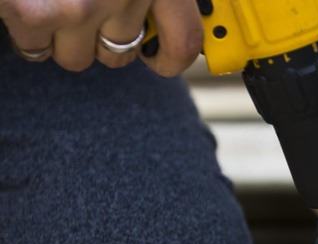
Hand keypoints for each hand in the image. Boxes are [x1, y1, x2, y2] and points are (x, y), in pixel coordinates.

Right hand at [0, 0, 200, 74]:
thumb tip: (156, 15)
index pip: (184, 39)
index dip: (170, 57)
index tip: (155, 56)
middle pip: (121, 52)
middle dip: (100, 39)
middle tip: (82, 9)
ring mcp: (81, 6)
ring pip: (78, 57)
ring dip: (63, 37)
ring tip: (51, 2)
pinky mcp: (34, 12)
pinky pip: (36, 48)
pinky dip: (28, 32)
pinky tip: (25, 4)